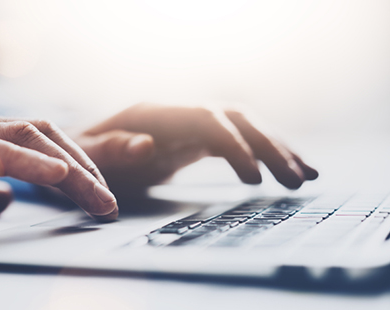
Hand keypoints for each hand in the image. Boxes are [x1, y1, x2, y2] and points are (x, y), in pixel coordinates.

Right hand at [0, 113, 117, 238]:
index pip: (39, 141)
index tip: (99, 198)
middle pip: (44, 135)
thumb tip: (6, 201)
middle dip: (84, 168)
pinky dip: (25, 160)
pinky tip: (55, 175)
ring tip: (98, 197)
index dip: (75, 165)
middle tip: (109, 205)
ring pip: (25, 135)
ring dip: (69, 168)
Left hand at [74, 103, 317, 194]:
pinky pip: (237, 139)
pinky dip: (263, 153)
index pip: (205, 119)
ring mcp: (189, 122)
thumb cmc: (82, 155)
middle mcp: (177, 111)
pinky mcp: (195, 137)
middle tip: (296, 179)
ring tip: (307, 175)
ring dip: (276, 147)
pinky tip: (285, 167)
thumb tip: (146, 144)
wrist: (82, 150)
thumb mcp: (87, 155)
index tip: (255, 179)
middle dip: (268, 146)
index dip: (234, 145)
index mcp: (152, 112)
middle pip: (234, 118)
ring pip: (243, 126)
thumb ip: (111, 149)